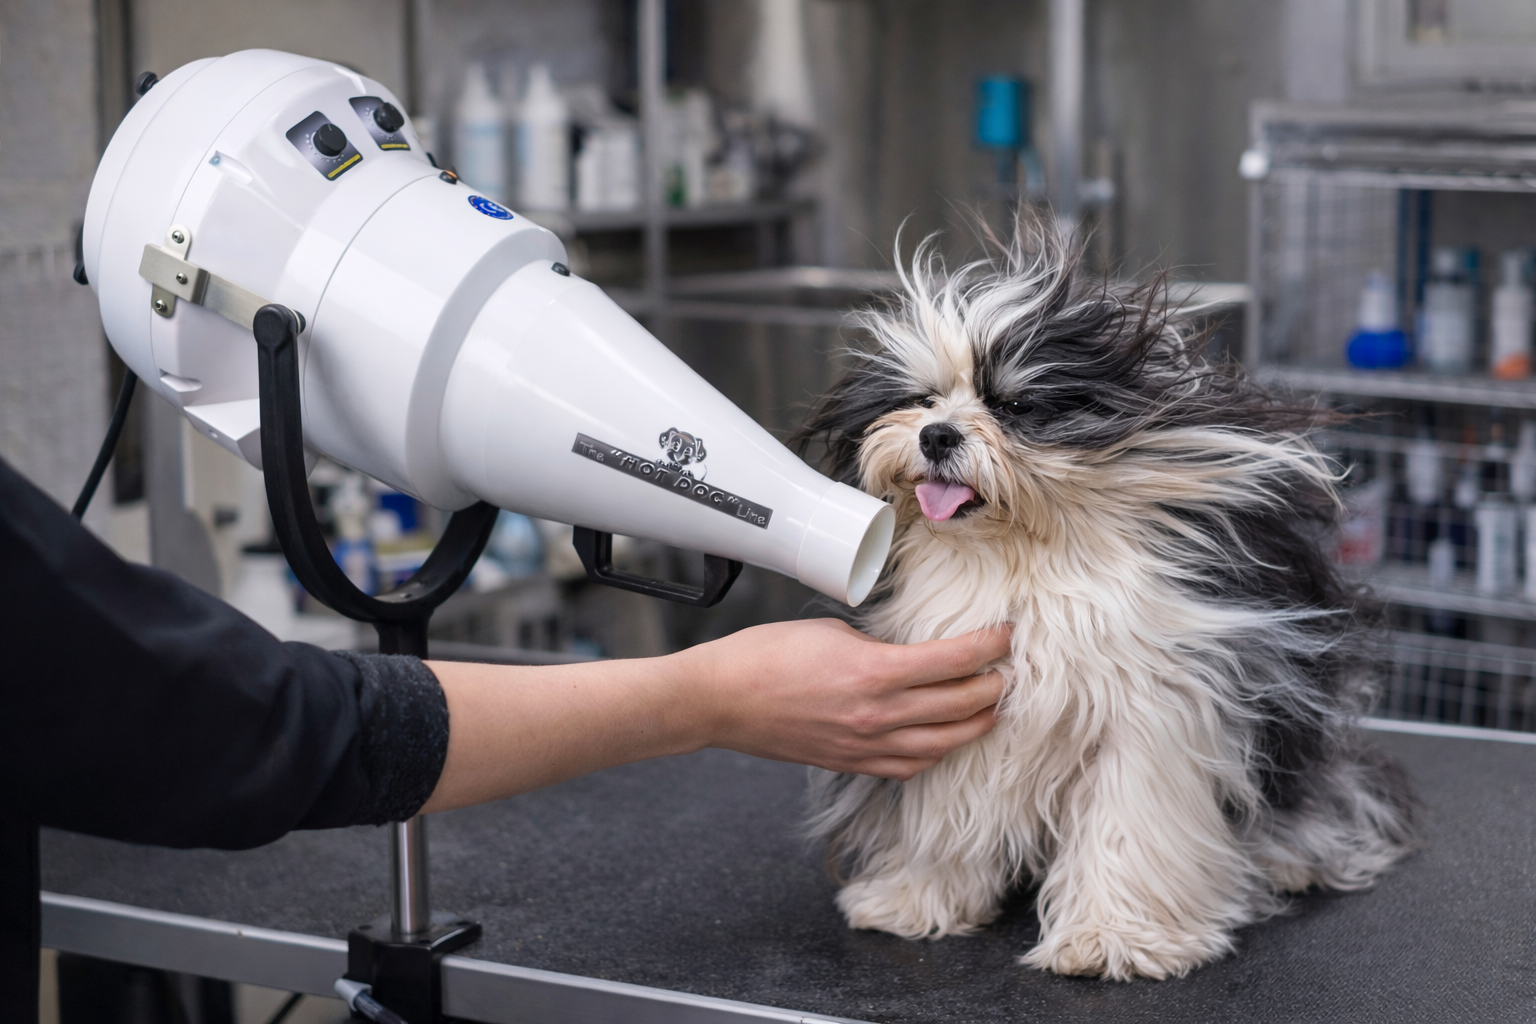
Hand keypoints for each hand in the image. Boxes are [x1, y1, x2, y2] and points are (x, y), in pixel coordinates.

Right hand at [675, 619, 1010, 779]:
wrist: (721, 700)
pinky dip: (939, 752)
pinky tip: (947, 739)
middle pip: (962, 705)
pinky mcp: (853, 763)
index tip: (1008, 633)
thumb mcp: (832, 631)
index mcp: (876, 672)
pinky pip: (912, 766)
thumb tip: (907, 653)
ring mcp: (867, 746)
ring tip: (994, 707)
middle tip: (1011, 668)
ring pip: (945, 743)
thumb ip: (878, 645)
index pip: (956, 661)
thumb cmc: (766, 656)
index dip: (991, 645)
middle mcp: (879, 715)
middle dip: (994, 685)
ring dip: (977, 724)